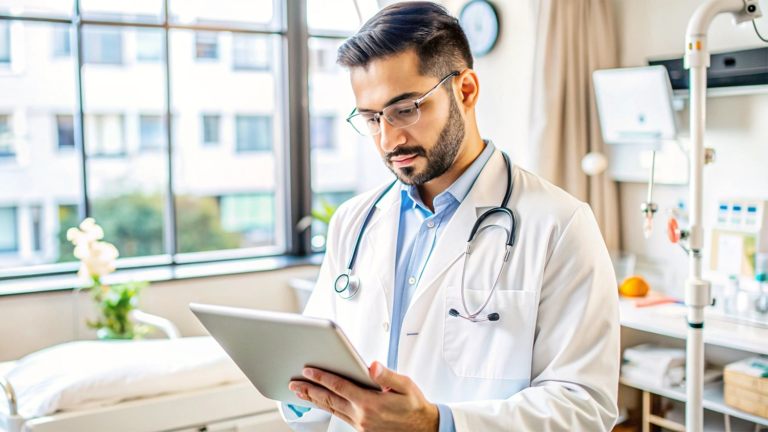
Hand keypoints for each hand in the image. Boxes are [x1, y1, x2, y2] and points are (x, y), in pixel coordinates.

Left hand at [288, 361, 438, 431]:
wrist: (424, 430)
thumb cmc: (415, 406)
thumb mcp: (406, 386)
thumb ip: (387, 376)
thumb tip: (373, 366)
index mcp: (370, 402)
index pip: (340, 386)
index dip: (322, 377)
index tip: (308, 370)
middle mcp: (361, 415)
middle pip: (329, 400)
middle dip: (309, 390)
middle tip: (293, 384)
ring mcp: (360, 424)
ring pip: (331, 410)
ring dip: (314, 400)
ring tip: (300, 393)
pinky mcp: (362, 430)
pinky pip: (339, 417)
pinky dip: (326, 408)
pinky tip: (321, 403)